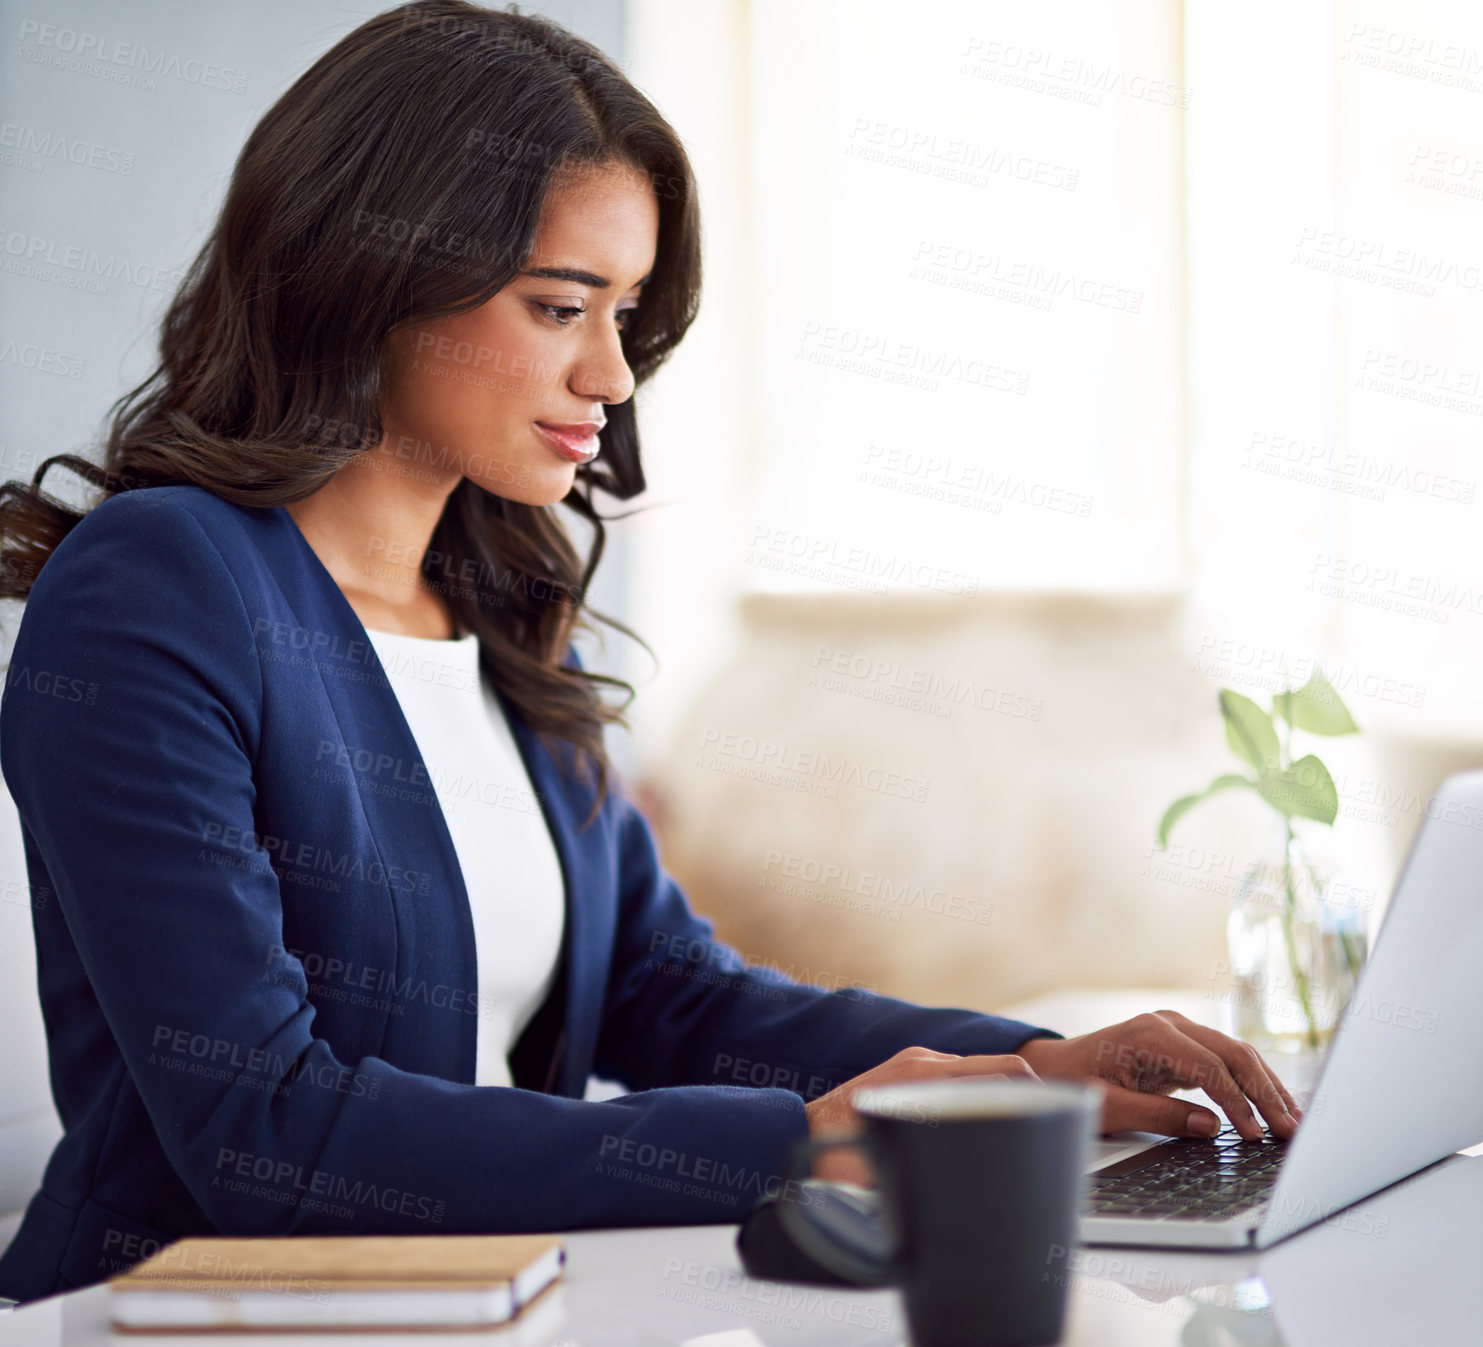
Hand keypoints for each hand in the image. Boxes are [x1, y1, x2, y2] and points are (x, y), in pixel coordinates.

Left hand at [803, 1046, 1038, 1184]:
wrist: (788, 1135)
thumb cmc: (831, 1156)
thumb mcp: (887, 1168)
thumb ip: (933, 1168)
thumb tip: (975, 1190)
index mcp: (923, 1075)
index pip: (1003, 1069)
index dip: (1040, 1092)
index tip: (1062, 1115)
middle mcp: (922, 1061)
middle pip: (996, 1071)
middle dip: (1023, 1100)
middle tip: (1047, 1135)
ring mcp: (914, 1064)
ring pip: (975, 1076)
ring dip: (997, 1101)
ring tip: (1017, 1137)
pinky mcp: (906, 1073)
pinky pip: (954, 1081)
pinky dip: (973, 1101)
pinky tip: (979, 1131)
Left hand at [1015, 1010, 1301, 1140]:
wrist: (1058, 1066)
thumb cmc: (1075, 1085)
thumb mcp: (1108, 1107)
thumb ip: (1158, 1115)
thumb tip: (1211, 1125)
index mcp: (1148, 1033)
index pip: (1207, 1064)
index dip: (1236, 1100)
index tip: (1254, 1133)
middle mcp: (1168, 1023)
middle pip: (1231, 1052)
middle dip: (1264, 1091)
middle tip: (1291, 1130)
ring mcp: (1178, 1029)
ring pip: (1236, 1053)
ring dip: (1266, 1086)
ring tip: (1294, 1121)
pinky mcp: (1185, 1043)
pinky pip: (1226, 1060)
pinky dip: (1252, 1083)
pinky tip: (1273, 1106)